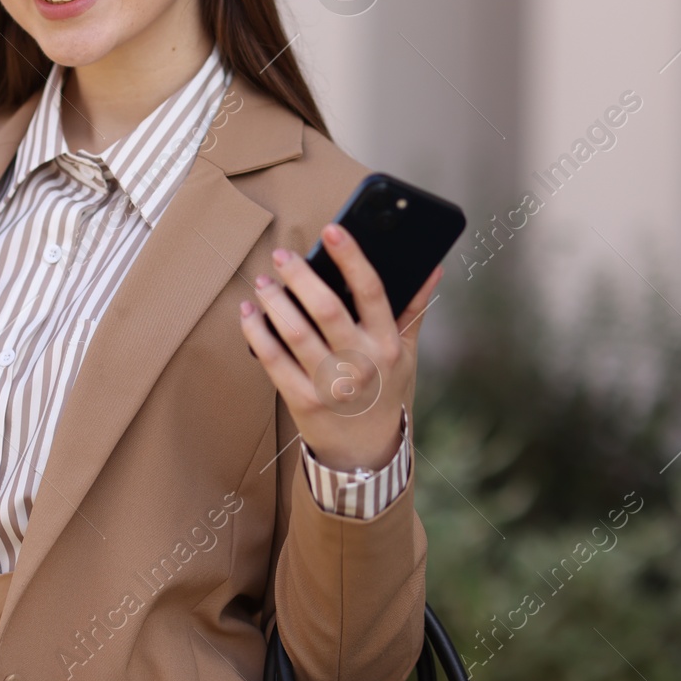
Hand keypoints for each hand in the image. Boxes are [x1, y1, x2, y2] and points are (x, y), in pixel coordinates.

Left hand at [238, 223, 442, 472]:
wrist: (366, 451)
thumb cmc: (385, 390)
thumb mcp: (406, 352)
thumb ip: (414, 307)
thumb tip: (432, 266)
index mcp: (387, 344)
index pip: (373, 291)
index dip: (352, 257)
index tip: (333, 229)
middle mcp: (361, 363)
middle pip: (327, 308)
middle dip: (300, 276)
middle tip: (282, 255)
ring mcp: (330, 384)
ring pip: (295, 331)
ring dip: (274, 300)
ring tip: (263, 281)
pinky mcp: (302, 401)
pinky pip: (272, 359)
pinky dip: (256, 331)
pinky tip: (248, 313)